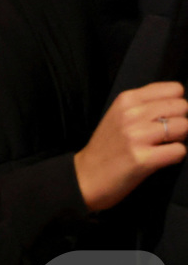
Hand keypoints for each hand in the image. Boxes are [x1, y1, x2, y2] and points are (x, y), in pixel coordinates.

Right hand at [75, 81, 187, 211]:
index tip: (167, 115)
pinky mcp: (143, 159)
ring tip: (162, 145)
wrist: (86, 176)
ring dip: (179, 138)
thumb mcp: (118, 115)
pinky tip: (160, 158)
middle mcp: (131, 114)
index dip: (176, 104)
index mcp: (126, 100)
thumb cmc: (107, 147)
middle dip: (180, 120)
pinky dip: (175, 156)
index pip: (174, 89)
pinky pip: (179, 151)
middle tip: (166, 133)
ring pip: (184, 127)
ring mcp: (136, 136)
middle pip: (182, 107)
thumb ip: (145, 104)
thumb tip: (178, 102)